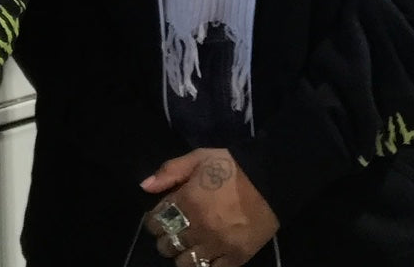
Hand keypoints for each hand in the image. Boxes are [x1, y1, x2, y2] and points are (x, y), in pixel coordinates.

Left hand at [141, 149, 278, 266]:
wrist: (269, 181)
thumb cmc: (230, 166)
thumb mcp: (198, 157)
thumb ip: (169, 171)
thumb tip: (144, 186)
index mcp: (187, 200)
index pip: (156, 222)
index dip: (153, 221)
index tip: (158, 218)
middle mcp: (198, 226)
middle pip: (167, 245)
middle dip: (166, 239)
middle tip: (173, 232)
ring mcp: (217, 245)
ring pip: (185, 263)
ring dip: (182, 255)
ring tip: (188, 246)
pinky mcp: (235, 258)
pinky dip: (204, 265)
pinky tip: (205, 255)